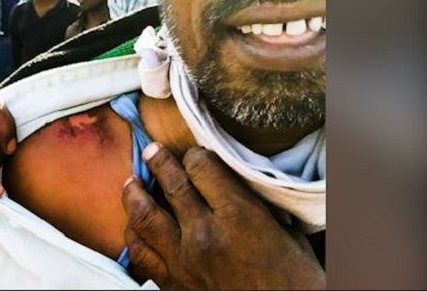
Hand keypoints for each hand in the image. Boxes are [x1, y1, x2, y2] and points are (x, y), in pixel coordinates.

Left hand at [122, 144, 324, 289]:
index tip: (193, 154)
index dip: (195, 154)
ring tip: (131, 182)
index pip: (201, 167)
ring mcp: (183, 259)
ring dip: (134, 194)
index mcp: (238, 216)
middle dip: (158, 161)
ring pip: (144, 216)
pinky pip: (140, 252)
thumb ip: (252, 204)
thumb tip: (233, 182)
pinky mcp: (172, 282)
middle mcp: (204, 234)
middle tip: (152, 150)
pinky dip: (134, 233)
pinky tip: (135, 224)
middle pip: (171, 184)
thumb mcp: (284, 231)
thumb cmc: (295, 279)